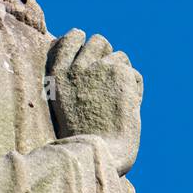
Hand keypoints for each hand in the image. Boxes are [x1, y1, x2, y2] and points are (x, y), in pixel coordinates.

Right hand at [47, 29, 142, 174]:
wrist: (100, 154)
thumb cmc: (84, 140)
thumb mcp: (65, 107)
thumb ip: (73, 83)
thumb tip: (90, 61)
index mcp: (57, 77)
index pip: (71, 38)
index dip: (84, 42)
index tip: (91, 55)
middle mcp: (75, 67)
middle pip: (99, 41)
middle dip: (107, 57)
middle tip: (110, 82)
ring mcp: (98, 68)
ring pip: (119, 55)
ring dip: (122, 74)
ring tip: (118, 100)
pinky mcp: (119, 73)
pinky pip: (134, 75)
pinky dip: (134, 91)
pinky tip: (128, 109)